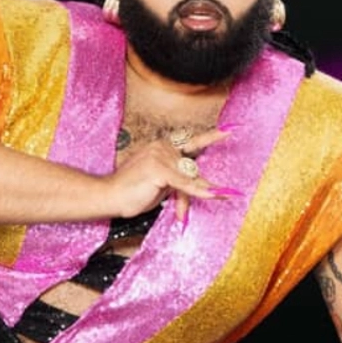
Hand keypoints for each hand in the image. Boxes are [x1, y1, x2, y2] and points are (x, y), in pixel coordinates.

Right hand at [101, 127, 232, 220]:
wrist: (109, 196)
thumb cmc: (132, 192)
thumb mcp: (162, 187)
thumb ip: (181, 185)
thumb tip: (204, 192)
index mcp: (163, 146)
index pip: (193, 142)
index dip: (213, 137)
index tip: (231, 129)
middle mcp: (163, 146)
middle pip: (191, 170)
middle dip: (190, 192)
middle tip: (182, 211)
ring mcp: (160, 155)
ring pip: (189, 178)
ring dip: (187, 198)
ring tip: (180, 213)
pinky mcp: (159, 169)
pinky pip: (184, 184)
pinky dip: (198, 191)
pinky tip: (215, 194)